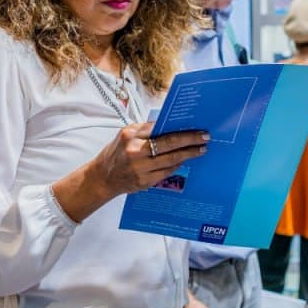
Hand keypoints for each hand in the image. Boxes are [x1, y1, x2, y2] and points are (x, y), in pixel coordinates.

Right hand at [93, 122, 207, 196]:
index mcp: (130, 136)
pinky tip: (184, 161)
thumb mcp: (125, 135)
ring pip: (171, 160)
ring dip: (188, 154)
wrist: (102, 178)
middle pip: (169, 144)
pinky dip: (177, 165)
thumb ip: (145, 130)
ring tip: (200, 150)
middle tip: (205, 138)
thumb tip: (169, 125)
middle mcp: (135, 152)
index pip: (159, 129)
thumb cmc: (115, 154)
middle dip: (190, 140)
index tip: (194, 127)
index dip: (179, 129)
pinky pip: (166, 172)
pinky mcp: (144, 182)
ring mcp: (140, 168)